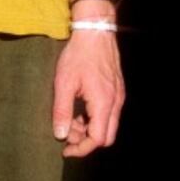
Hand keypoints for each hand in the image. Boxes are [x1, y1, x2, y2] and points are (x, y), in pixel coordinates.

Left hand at [52, 27, 124, 157]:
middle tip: (68, 134)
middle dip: (86, 141)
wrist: (95, 31)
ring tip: (71, 120)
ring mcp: (119, 96)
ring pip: (109, 126)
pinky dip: (95, 119)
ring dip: (90, 130)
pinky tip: (80, 110)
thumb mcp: (64, 83)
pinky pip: (109, 114)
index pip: (98, 139)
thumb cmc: (79, 55)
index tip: (65, 149)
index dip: (82, 148)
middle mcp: (115, 102)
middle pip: (107, 137)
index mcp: (103, 102)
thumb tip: (61, 135)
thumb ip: (62, 111)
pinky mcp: (117, 90)